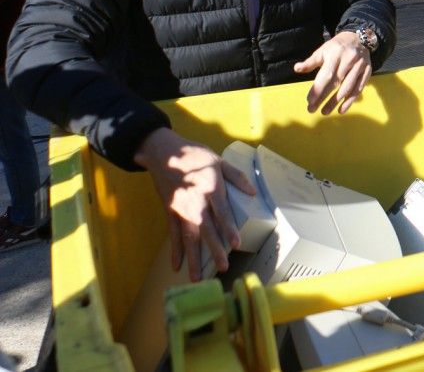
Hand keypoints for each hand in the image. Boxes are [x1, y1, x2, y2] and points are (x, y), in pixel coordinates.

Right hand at [134, 128, 257, 281]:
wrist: (163, 153)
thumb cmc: (195, 156)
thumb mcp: (219, 161)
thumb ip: (236, 177)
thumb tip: (253, 192)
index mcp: (211, 188)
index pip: (222, 212)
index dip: (229, 228)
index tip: (236, 243)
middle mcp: (196, 202)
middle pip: (206, 229)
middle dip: (214, 250)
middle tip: (222, 268)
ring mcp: (181, 209)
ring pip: (188, 237)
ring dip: (193, 258)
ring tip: (198, 277)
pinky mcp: (170, 212)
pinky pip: (173, 235)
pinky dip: (175, 250)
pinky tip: (177, 265)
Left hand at [296, 31, 372, 114]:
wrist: (360, 38)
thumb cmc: (337, 47)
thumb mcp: (323, 50)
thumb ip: (311, 61)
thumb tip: (297, 68)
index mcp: (335, 54)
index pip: (326, 74)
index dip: (318, 88)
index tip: (309, 101)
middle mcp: (349, 60)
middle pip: (335, 83)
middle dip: (323, 97)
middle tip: (312, 109)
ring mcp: (359, 67)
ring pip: (347, 88)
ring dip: (335, 102)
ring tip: (324, 112)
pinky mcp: (367, 72)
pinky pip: (358, 89)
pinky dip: (350, 101)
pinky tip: (341, 110)